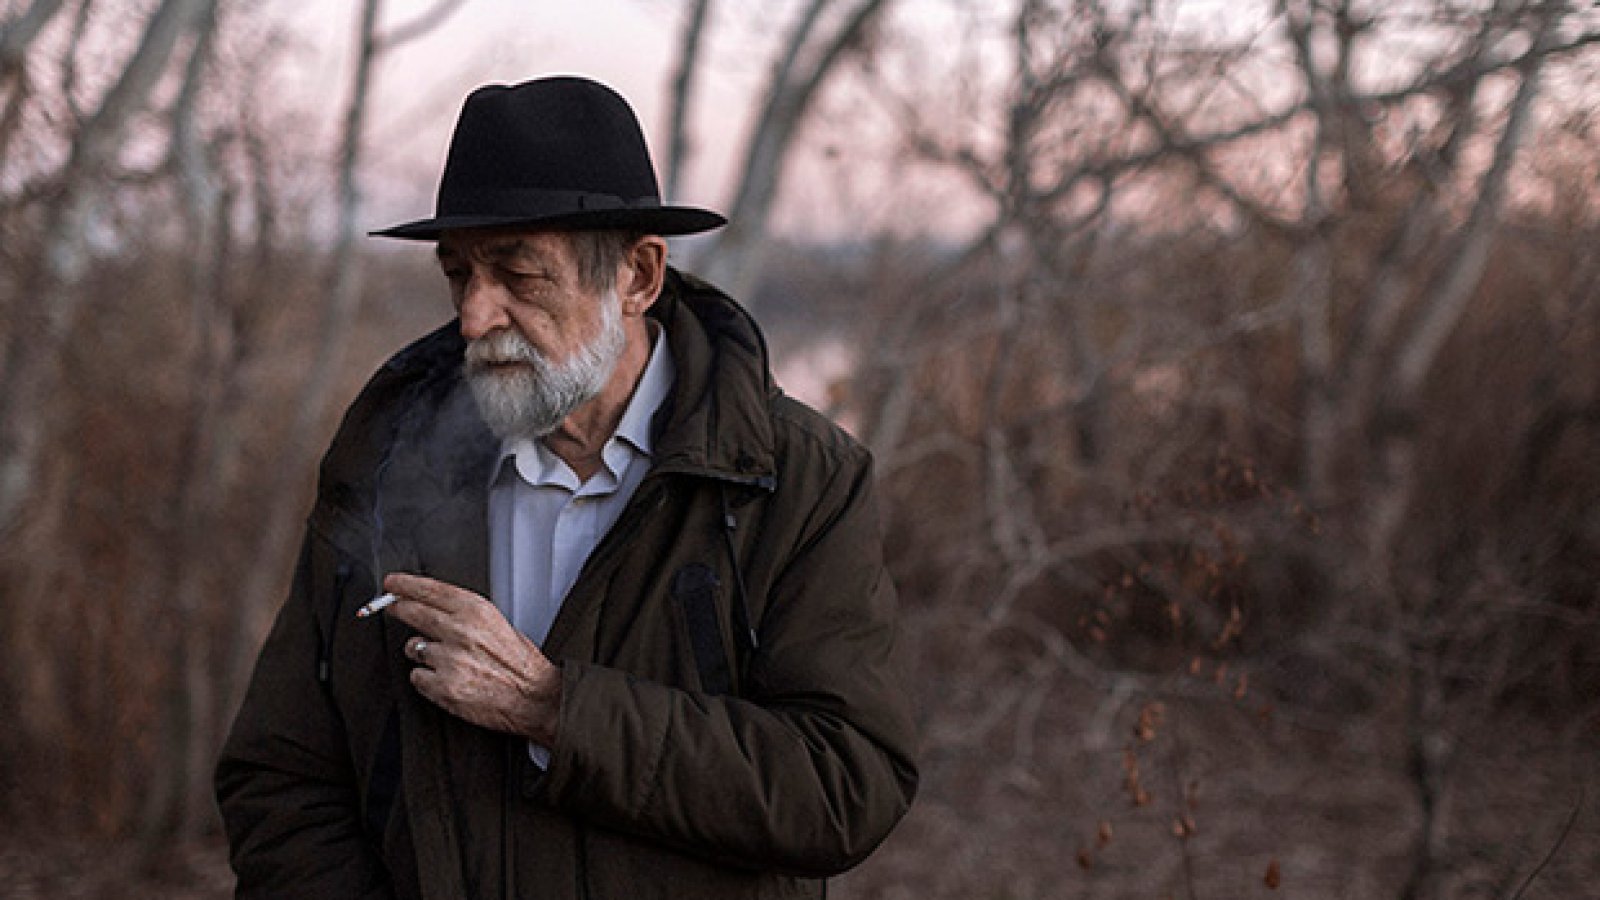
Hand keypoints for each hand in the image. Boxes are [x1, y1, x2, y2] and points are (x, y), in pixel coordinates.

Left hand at [382, 572, 561, 747]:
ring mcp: (449, 659)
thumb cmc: (520, 664)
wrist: (535, 698)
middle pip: (411, 611)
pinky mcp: (442, 686)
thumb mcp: (498, 623)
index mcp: (477, 611)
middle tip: (394, 608)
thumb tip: (431, 605)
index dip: (406, 585)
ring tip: (447, 660)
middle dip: (398, 608)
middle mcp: (460, 631)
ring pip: (412, 647)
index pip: (431, 590)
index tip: (392, 583)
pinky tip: (448, 679)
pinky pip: (417, 677)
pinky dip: (427, 679)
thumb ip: (464, 613)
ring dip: (422, 652)